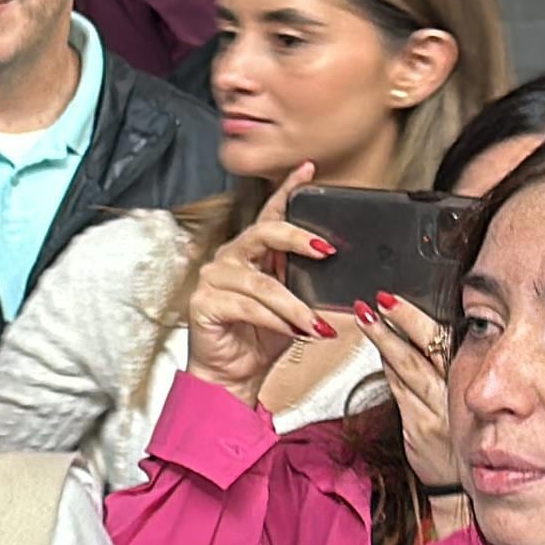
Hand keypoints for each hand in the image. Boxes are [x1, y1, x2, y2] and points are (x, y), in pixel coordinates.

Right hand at [180, 164, 338, 401]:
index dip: (288, 190)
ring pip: (263, 283)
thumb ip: (308, 281)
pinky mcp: (204, 303)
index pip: (271, 214)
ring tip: (315, 324)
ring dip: (295, 306)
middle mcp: (230, 258)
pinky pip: (249, 307)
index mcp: (252, 252)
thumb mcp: (296, 303)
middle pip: (264, 234)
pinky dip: (277, 321)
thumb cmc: (262, 338)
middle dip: (298, 238)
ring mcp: (214, 279)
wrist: (233, 375)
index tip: (308, 170)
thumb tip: (340, 268)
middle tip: (327, 250)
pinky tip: (297, 332)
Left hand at [365, 293, 457, 491]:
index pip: (444, 343)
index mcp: (468, 383)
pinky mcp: (417, 428)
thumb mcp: (468, 399)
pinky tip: (377, 352)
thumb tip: (423, 336)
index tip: (396, 300)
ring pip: (407, 370)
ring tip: (365, 318)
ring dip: (385, 342)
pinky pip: (399, 393)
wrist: (460, 486)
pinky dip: (388, 370)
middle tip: (378, 301)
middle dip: (401, 324)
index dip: (418, 321)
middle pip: (423, 353)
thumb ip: (450, 371)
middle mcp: (452, 395)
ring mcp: (432, 412)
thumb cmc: (464, 436)